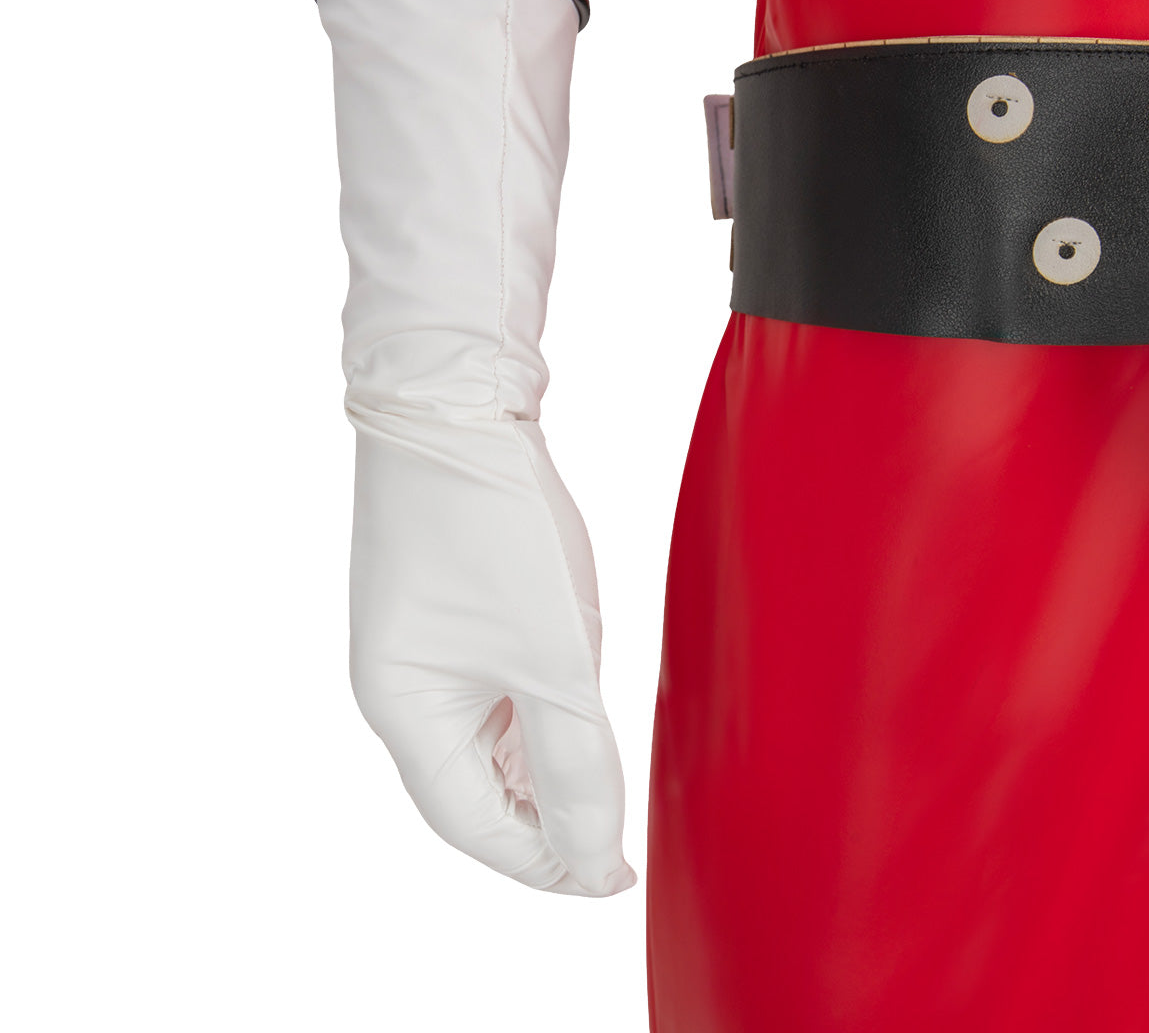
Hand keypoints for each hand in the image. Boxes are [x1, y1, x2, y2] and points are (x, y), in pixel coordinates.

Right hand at [318, 0, 634, 895]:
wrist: (455, 398)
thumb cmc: (493, 525)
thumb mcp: (549, 659)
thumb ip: (574, 765)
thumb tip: (591, 862)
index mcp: (405, 708)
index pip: (474, 824)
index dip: (545, 862)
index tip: (613, 879)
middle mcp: (402, 684)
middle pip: (475, 787)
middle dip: (546, 820)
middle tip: (618, 842)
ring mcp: (422, 641)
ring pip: (487, 738)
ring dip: (543, 767)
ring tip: (606, 785)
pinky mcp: (449, 603)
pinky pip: (491, 686)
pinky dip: (535, 713)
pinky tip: (574, 711)